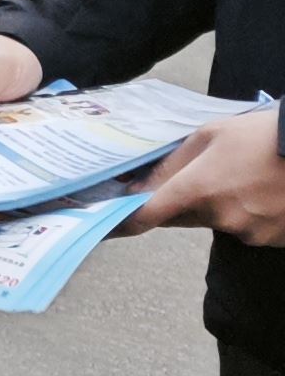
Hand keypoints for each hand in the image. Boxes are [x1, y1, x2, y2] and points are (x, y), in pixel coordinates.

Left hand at [122, 107, 284, 242]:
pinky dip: (248, 212)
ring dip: (220, 204)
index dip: (124, 221)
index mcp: (199, 190)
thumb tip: (138, 186)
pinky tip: (264, 188)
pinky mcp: (273, 240)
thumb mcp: (212, 135)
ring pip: (217, 222)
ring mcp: (250, 233)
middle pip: (182, 218)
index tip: (108, 222)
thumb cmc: (265, 135)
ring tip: (244, 175)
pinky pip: (247, 228)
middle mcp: (222, 217)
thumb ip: (173, 163)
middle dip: (181, 201)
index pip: (148, 216)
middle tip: (200, 176)